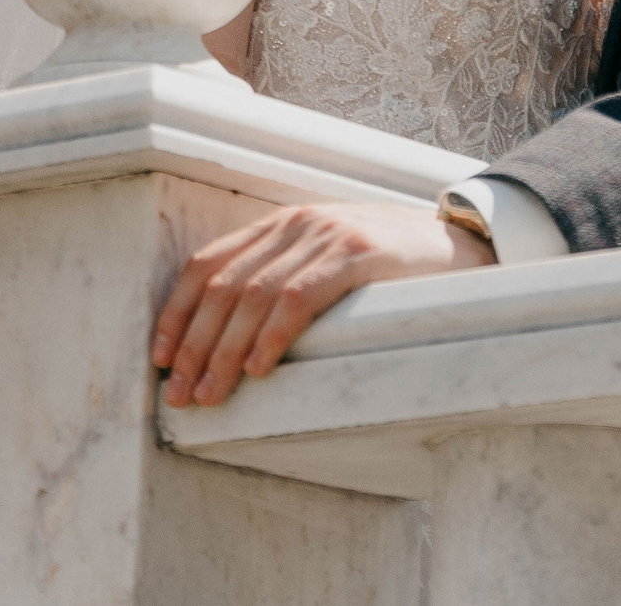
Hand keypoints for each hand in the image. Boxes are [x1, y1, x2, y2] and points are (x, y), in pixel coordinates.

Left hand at [150, 202, 494, 406]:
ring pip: (253, 296)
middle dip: (194, 346)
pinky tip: (260, 370)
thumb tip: (230, 341)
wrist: (460, 242)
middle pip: (223, 287)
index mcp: (281, 225)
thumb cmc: (390, 267)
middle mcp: (296, 224)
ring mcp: (326, 236)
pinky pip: (299, 298)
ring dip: (224, 353)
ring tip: (210, 396)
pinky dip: (272, 337)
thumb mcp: (327, 262)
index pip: (207, 265)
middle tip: (179, 396)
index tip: (160, 359)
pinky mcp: (357, 255)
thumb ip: (285, 280)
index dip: (176, 313)